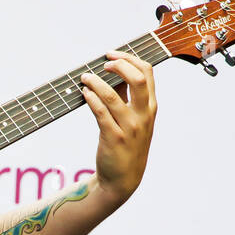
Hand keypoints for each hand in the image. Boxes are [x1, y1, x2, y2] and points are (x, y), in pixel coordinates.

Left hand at [81, 49, 157, 206]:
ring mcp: (130, 128)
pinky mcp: (114, 138)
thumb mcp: (134, 120)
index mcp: (150, 107)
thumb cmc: (126, 146)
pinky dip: (91, 99)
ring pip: (113, 96)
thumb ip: (127, 97)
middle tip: (103, 63)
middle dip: (119, 65)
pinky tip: (84, 93)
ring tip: (85, 78)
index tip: (111, 55)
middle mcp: (143, 116)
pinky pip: (101, 113)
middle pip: (138, 79)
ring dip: (96, 82)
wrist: (123, 179)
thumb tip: (114, 72)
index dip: (129, 58)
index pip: (147, 72)